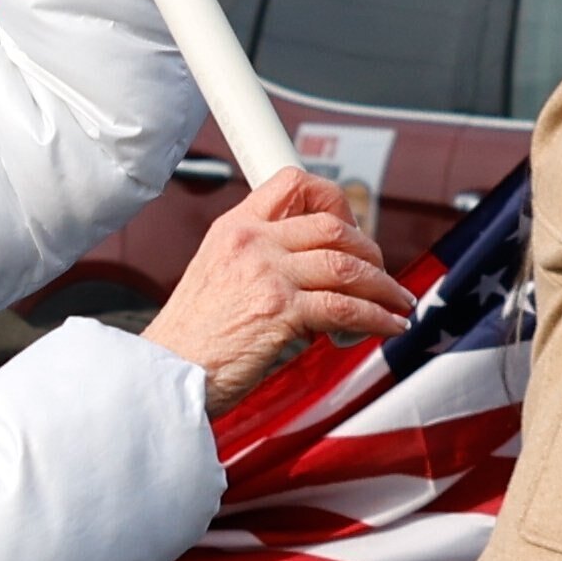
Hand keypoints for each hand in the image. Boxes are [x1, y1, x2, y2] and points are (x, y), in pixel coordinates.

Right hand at [142, 177, 412, 403]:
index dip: (335, 201)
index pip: (293, 184)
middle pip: (333, 226)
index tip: (353, 229)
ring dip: (383, 287)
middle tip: (382, 277)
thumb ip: (259, 264)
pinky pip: (346, 307)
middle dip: (370, 252)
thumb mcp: (216, 277)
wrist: (165, 376)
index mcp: (234, 228)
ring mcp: (266, 273)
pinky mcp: (280, 310)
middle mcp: (251, 241)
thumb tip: (316, 275)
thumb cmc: (191, 341)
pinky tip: (387, 327)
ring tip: (397, 304)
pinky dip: (377, 318)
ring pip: (347, 265)